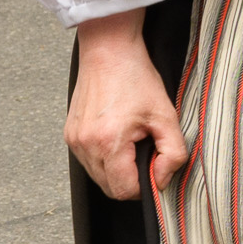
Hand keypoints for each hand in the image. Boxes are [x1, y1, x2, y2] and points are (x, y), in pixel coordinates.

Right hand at [65, 13, 186, 201]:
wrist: (108, 52)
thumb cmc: (136, 79)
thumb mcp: (166, 116)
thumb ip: (173, 154)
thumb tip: (162, 181)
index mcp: (108, 143)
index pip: (124, 191)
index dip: (145, 186)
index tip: (157, 168)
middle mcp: (84, 145)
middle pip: (109, 187)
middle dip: (132, 178)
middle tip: (148, 152)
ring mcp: (73, 140)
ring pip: (98, 176)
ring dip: (118, 169)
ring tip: (133, 141)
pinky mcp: (69, 134)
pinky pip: (89, 160)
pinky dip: (106, 158)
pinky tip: (118, 136)